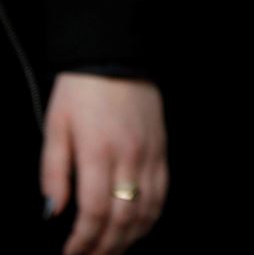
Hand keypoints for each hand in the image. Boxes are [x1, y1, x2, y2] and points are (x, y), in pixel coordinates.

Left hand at [41, 73, 165, 254]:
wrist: (116, 57)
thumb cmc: (80, 90)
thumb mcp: (55, 127)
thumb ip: (53, 172)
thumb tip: (52, 211)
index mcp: (98, 153)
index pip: (95, 212)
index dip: (83, 241)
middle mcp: (130, 157)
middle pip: (123, 218)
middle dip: (105, 247)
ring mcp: (150, 153)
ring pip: (147, 209)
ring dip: (130, 237)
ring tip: (112, 252)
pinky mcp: (161, 149)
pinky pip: (162, 191)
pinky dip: (151, 216)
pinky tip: (138, 228)